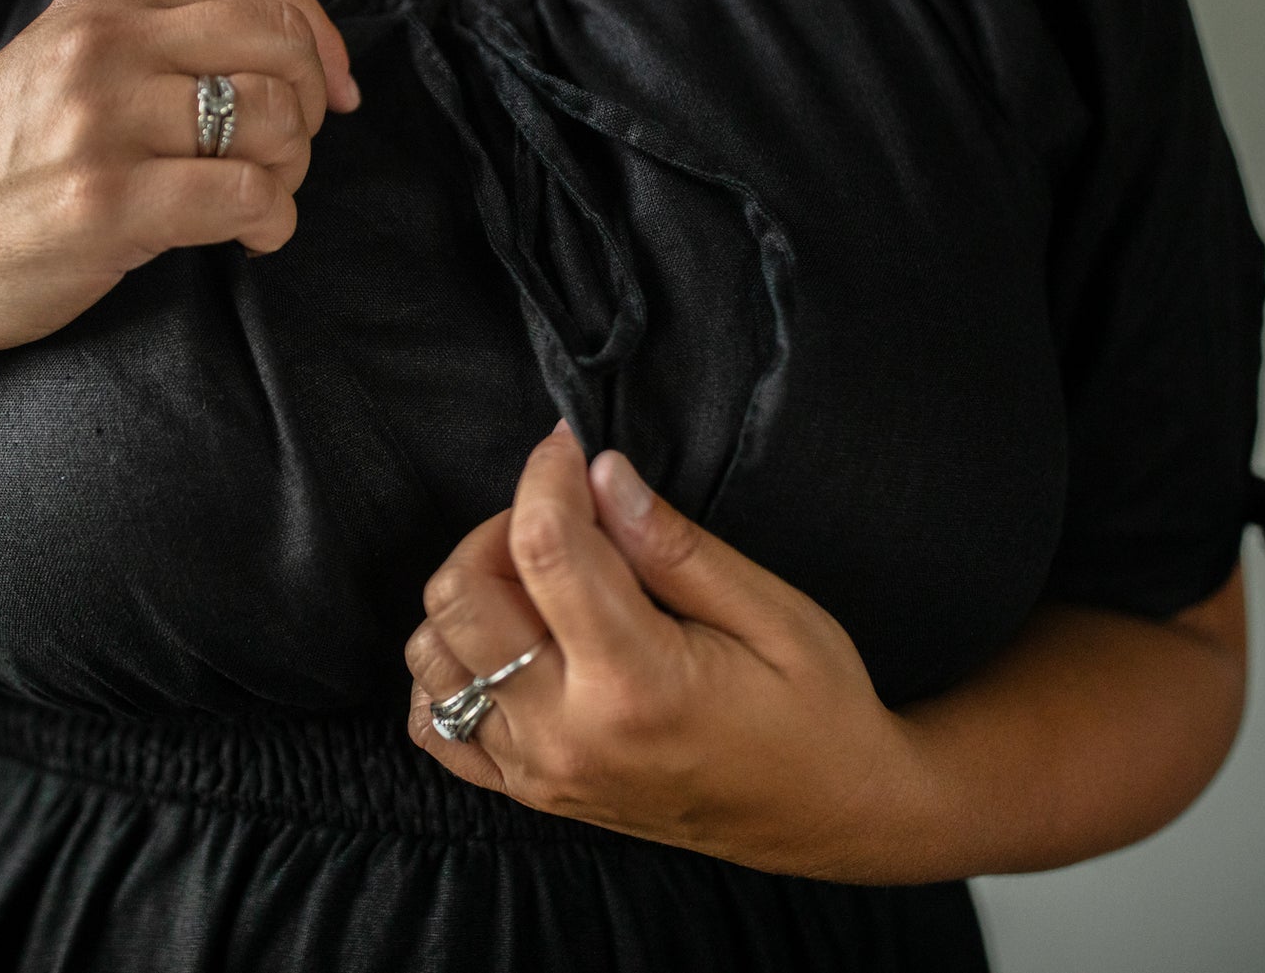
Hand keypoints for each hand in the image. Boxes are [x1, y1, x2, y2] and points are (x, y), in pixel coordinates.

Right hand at [0, 0, 361, 361]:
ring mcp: (101, 123)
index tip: (333, 88)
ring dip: (292, 171)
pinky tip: (249, 240)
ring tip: (258, 199)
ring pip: (274, 119)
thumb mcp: (57, 68)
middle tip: (287, 155)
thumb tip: (284, 40)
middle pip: (280, 43)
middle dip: (311, 106)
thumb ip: (148, 39)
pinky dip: (273, 224)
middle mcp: (101, 47)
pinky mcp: (108, 205)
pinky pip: (251, 196)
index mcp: (97, 3)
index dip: (319, 33)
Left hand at [404, 419, 932, 881]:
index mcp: (635, 683)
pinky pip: (435, 725)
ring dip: (470, 593)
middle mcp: (569, 733)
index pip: (543, 550)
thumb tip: (602, 473)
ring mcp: (539, 771)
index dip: (546, 477)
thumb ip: (674, 545)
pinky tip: (506, 643)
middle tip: (565, 516)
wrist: (833, 818)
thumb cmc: (816, 710)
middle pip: (461, 596)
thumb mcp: (773, 612)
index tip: (568, 447)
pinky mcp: (529, 792)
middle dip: (501, 527)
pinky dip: (450, 670)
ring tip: (541, 579)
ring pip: (432, 654)